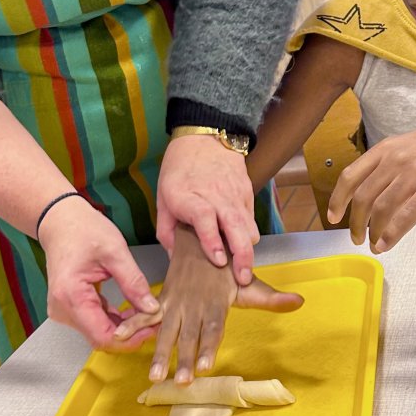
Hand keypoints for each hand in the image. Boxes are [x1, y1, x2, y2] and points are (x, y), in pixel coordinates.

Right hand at [38, 195, 160, 351]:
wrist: (60, 220)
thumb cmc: (83, 229)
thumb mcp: (115, 251)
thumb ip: (134, 282)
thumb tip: (152, 308)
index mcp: (71, 296)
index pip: (103, 336)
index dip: (131, 338)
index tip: (154, 327)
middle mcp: (62, 309)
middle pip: (101, 337)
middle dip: (131, 333)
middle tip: (156, 319)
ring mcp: (64, 310)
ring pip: (99, 331)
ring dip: (125, 327)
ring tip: (148, 313)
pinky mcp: (69, 307)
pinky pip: (95, 321)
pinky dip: (115, 319)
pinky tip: (132, 310)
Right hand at [114, 224, 303, 383]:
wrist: (200, 237)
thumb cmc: (227, 269)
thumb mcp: (250, 282)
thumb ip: (272, 298)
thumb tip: (299, 301)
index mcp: (216, 302)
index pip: (213, 328)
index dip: (208, 346)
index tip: (205, 366)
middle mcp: (194, 305)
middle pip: (188, 335)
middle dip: (183, 359)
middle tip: (180, 382)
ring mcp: (176, 303)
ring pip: (166, 330)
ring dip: (159, 352)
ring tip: (154, 375)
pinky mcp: (162, 300)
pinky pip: (145, 314)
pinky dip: (131, 325)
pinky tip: (118, 340)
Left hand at [157, 134, 259, 284]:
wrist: (205, 138)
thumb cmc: (179, 170)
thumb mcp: (163, 198)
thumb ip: (167, 231)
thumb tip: (175, 259)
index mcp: (188, 196)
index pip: (205, 218)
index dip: (212, 240)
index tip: (218, 260)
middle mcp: (215, 195)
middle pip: (235, 226)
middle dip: (242, 255)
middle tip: (242, 277)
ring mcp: (234, 194)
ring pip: (248, 226)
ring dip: (247, 249)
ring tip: (243, 268)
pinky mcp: (247, 193)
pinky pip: (251, 220)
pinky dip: (248, 235)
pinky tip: (242, 245)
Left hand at [327, 113, 415, 251]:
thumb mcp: (412, 146)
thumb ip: (392, 165)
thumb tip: (375, 193)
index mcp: (387, 148)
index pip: (350, 176)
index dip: (337, 199)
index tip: (333, 217)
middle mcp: (396, 159)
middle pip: (362, 197)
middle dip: (354, 223)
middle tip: (355, 238)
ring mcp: (414, 173)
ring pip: (381, 209)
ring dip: (372, 232)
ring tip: (372, 244)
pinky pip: (406, 216)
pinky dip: (392, 234)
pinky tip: (385, 245)